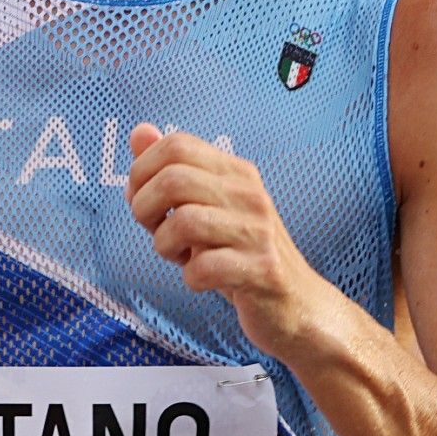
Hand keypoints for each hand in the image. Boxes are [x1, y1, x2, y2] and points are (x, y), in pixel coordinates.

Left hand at [125, 125, 330, 356]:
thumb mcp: (207, 207)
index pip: (177, 145)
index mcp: (235, 172)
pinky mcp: (261, 269)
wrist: (296, 303)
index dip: (143, 172)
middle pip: (173, 179)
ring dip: (165, 245)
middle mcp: (249, 194)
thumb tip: (140, 132)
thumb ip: (172, 170)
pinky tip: (202, 279)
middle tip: (155, 231)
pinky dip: (190, 278)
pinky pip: (203, 268)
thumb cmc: (241, 253)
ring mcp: (258, 231)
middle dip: (145, 209)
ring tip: (180, 256)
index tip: (144, 201)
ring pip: (183, 222)